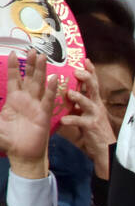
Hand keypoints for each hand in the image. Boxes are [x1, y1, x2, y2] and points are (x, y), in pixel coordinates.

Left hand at [0, 51, 56, 178]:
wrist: (21, 155)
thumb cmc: (8, 141)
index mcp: (13, 100)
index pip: (14, 79)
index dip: (14, 67)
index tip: (14, 53)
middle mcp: (26, 101)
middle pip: (29, 78)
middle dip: (31, 64)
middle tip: (34, 50)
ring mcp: (36, 107)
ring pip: (39, 85)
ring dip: (42, 71)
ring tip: (44, 58)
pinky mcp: (44, 116)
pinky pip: (48, 100)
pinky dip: (51, 90)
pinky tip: (54, 79)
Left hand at [57, 62, 115, 179]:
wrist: (106, 149)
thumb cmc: (95, 130)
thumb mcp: (89, 113)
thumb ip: (81, 103)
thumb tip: (69, 91)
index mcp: (95, 101)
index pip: (94, 83)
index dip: (91, 71)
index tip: (86, 59)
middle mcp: (96, 105)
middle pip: (93, 88)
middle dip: (86, 78)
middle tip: (77, 71)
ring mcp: (95, 116)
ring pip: (88, 103)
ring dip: (79, 97)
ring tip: (70, 93)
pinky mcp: (91, 127)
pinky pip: (80, 122)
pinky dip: (71, 120)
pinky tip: (63, 120)